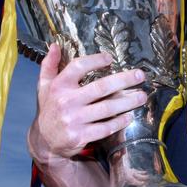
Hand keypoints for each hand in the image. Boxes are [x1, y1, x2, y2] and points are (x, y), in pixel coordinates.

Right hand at [27, 44, 147, 164]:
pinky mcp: (80, 136)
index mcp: (58, 86)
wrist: (44, 141)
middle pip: (101, 87)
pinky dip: (120, 122)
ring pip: (107, 108)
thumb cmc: (49, 109)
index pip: (78, 67)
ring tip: (142, 96)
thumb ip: (49, 65)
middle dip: (124, 80)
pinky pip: (105, 128)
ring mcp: (73, 120)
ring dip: (128, 101)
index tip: (110, 58)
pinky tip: (129, 116)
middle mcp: (66, 102)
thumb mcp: (44, 87)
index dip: (96, 60)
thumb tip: (55, 45)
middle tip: (140, 76)